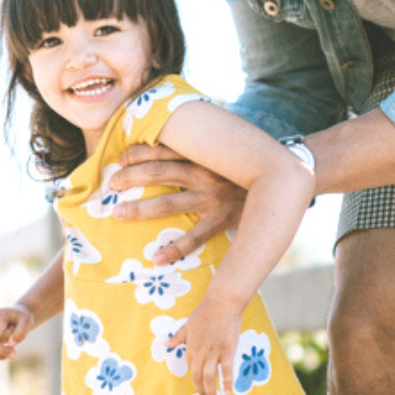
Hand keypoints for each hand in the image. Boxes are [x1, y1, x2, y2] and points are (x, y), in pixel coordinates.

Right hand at [0, 304, 34, 360]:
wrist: (18, 316)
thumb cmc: (22, 318)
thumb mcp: (27, 321)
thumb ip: (21, 332)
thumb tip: (11, 344)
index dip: (8, 337)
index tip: (14, 330)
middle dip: (1, 351)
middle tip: (14, 352)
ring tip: (10, 355)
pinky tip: (2, 355)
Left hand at [110, 143, 246, 263]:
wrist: (282, 183)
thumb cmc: (245, 167)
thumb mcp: (225, 150)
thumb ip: (201, 145)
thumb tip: (172, 136)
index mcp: (203, 155)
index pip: (163, 149)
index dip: (138, 152)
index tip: (121, 158)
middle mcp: (204, 174)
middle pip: (159, 173)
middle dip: (130, 177)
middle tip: (112, 184)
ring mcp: (212, 199)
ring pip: (169, 204)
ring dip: (140, 209)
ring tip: (118, 213)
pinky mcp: (221, 220)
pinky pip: (194, 238)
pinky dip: (175, 249)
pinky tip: (156, 259)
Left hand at [166, 298, 242, 394]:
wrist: (222, 303)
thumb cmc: (206, 312)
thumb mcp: (188, 325)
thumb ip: (178, 337)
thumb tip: (165, 345)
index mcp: (191, 346)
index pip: (190, 366)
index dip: (195, 376)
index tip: (200, 383)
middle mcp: (200, 352)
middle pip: (197, 376)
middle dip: (200, 390)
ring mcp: (214, 353)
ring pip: (209, 377)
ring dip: (210, 392)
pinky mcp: (227, 351)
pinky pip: (227, 371)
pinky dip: (227, 383)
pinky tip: (227, 393)